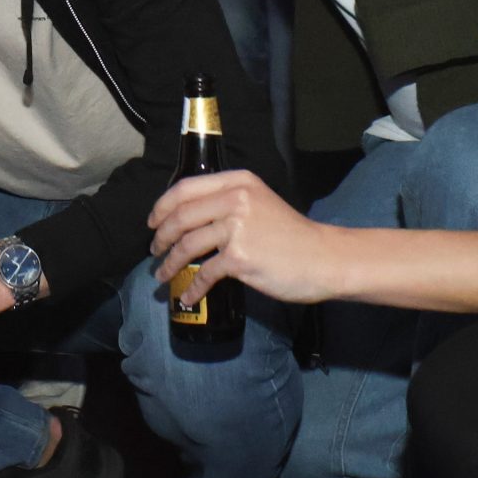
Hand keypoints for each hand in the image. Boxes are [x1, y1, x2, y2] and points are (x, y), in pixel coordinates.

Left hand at [150, 168, 340, 305]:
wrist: (323, 258)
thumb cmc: (292, 235)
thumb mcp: (260, 203)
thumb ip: (229, 203)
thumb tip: (191, 219)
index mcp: (239, 182)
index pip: (186, 188)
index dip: (162, 206)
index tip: (153, 222)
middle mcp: (235, 199)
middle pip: (181, 216)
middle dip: (161, 236)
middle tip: (154, 250)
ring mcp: (237, 228)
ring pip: (187, 245)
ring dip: (169, 263)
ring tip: (162, 274)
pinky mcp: (240, 257)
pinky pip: (205, 274)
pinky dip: (192, 287)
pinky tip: (188, 295)